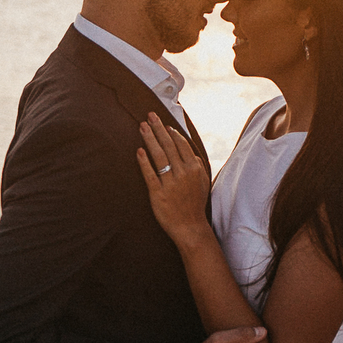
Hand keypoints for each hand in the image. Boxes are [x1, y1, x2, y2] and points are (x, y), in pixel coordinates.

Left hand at [136, 113, 211, 243]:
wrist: (190, 227)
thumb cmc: (195, 204)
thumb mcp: (203, 182)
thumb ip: (197, 165)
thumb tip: (190, 152)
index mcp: (195, 169)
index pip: (181, 145)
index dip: (171, 133)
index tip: (163, 124)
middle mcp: (183, 174)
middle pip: (168, 146)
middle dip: (158, 129)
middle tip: (149, 116)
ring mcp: (170, 184)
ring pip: (158, 157)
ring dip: (149, 139)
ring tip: (142, 127)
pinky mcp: (158, 194)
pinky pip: (150, 174)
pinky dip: (144, 162)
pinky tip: (139, 151)